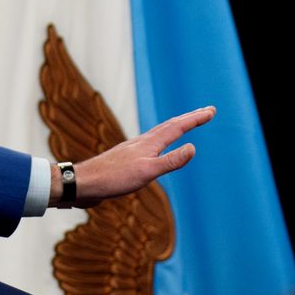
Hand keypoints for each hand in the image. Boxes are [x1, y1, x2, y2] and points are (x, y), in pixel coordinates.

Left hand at [52, 105, 215, 207]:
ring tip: (184, 123)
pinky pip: (150, 145)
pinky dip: (161, 141)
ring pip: (159, 134)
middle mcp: (141, 142)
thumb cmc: (113, 179)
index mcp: (149, 143)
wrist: (83, 184)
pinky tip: (155, 147)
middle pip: (169, 126)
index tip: (211, 111)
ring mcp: (132, 150)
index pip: (178, 127)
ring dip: (175, 127)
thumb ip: (170, 161)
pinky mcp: (125, 160)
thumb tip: (193, 147)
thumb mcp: (146, 172)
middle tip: (206, 112)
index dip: (196, 119)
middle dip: (189, 118)